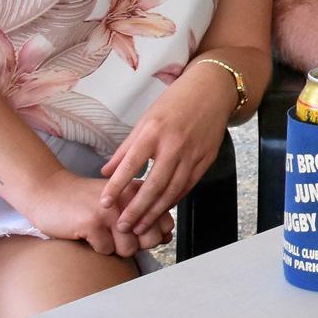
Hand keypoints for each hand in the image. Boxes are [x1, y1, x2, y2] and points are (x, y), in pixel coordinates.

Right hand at [19, 167, 162, 258]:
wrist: (49, 191)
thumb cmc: (87, 201)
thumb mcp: (121, 202)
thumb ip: (145, 216)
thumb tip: (167, 237)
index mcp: (140, 191)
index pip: (166, 224)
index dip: (152, 235)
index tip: (134, 230)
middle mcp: (129, 198)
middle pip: (150, 240)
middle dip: (135, 245)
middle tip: (115, 233)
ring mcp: (111, 210)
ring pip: (128, 249)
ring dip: (113, 247)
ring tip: (101, 232)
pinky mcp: (91, 222)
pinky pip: (105, 250)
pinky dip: (96, 247)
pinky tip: (87, 232)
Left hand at [98, 61, 233, 235]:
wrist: (213, 90)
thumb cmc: (175, 102)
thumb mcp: (145, 119)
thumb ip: (127, 148)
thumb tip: (106, 172)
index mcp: (154, 131)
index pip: (130, 165)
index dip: (116, 187)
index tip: (104, 204)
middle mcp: (174, 144)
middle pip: (153, 185)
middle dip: (136, 210)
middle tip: (122, 227)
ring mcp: (193, 153)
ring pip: (172, 190)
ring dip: (155, 212)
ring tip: (140, 228)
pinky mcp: (207, 159)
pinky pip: (188, 185)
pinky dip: (174, 200)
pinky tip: (162, 210)